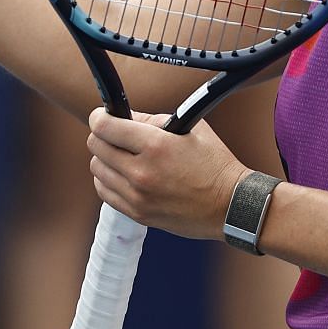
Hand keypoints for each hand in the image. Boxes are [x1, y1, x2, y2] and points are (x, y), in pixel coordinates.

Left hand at [86, 108, 248, 239]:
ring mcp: (137, 196)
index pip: (103, 126)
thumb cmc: (214, 164)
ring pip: (97, 169)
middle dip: (103, 135)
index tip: (104, 115)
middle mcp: (141, 172)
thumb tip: (124, 116)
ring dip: (105, 158)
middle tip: (115, 134)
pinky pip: (105, 192)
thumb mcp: (189, 128)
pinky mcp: (138, 213)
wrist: (231, 205)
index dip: (100, 116)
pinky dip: (108, 180)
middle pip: (95, 146)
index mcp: (155, 145)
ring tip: (122, 155)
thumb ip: (152, 120)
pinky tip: (123, 174)